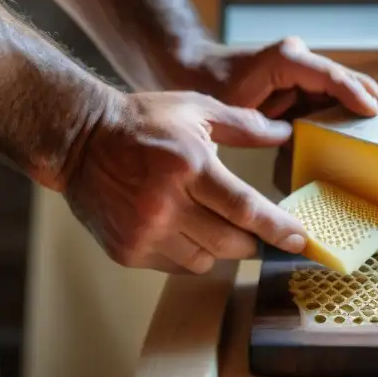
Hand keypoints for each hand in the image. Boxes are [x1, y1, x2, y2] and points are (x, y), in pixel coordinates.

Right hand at [64, 90, 307, 273]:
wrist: (77, 141)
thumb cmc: (142, 121)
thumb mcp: (196, 110)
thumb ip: (245, 124)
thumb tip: (286, 131)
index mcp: (189, 167)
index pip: (244, 208)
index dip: (277, 228)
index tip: (300, 241)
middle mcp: (167, 204)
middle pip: (230, 243)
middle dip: (252, 242)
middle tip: (256, 231)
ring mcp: (145, 232)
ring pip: (205, 261)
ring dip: (218, 248)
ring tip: (208, 221)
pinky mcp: (128, 251)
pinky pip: (176, 266)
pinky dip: (187, 253)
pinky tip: (179, 228)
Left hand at [193, 36, 377, 119]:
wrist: (193, 68)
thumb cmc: (209, 87)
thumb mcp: (232, 108)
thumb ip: (262, 125)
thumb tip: (295, 143)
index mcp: (285, 58)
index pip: (329, 75)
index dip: (353, 93)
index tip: (373, 112)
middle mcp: (298, 56)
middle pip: (343, 77)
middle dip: (367, 97)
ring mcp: (300, 67)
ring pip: (340, 85)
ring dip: (358, 105)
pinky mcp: (299, 81)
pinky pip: (327, 94)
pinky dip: (342, 110)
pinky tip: (355, 129)